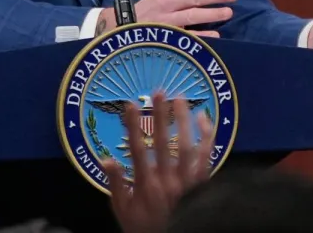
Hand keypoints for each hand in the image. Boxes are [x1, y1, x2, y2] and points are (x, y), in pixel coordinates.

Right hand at [102, 91, 213, 232]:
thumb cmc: (146, 228)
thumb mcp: (123, 212)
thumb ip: (116, 185)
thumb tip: (105, 159)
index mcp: (146, 186)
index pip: (137, 150)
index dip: (133, 126)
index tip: (129, 105)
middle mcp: (168, 181)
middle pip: (164, 143)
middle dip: (161, 116)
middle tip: (159, 92)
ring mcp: (188, 182)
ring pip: (188, 146)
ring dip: (184, 120)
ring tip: (181, 99)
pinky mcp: (203, 183)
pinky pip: (207, 156)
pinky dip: (207, 136)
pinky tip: (204, 118)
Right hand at [122, 0, 237, 35]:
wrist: (129, 27)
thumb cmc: (153, 2)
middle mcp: (165, 2)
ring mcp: (166, 21)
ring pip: (192, 16)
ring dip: (212, 14)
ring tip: (229, 12)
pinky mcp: (168, 37)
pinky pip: (188, 36)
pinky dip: (203, 36)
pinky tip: (217, 35)